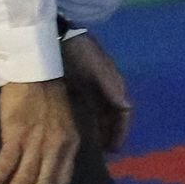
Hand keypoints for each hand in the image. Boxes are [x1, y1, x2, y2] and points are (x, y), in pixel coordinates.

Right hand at [0, 79, 80, 183]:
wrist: (35, 74)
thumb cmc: (48, 98)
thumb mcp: (64, 124)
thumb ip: (61, 146)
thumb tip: (49, 169)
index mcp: (70, 144)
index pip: (61, 181)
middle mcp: (56, 146)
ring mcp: (36, 140)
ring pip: (25, 178)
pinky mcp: (16, 134)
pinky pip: (7, 164)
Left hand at [65, 29, 132, 155]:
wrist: (58, 32)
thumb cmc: (79, 51)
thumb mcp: (97, 68)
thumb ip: (111, 86)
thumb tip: (125, 107)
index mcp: (114, 84)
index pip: (123, 112)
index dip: (120, 131)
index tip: (114, 149)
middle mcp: (106, 86)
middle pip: (113, 115)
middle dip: (111, 132)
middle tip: (103, 151)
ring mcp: (92, 85)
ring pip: (101, 112)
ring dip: (100, 127)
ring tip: (91, 143)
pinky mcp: (78, 84)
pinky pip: (88, 107)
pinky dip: (88, 119)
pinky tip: (77, 126)